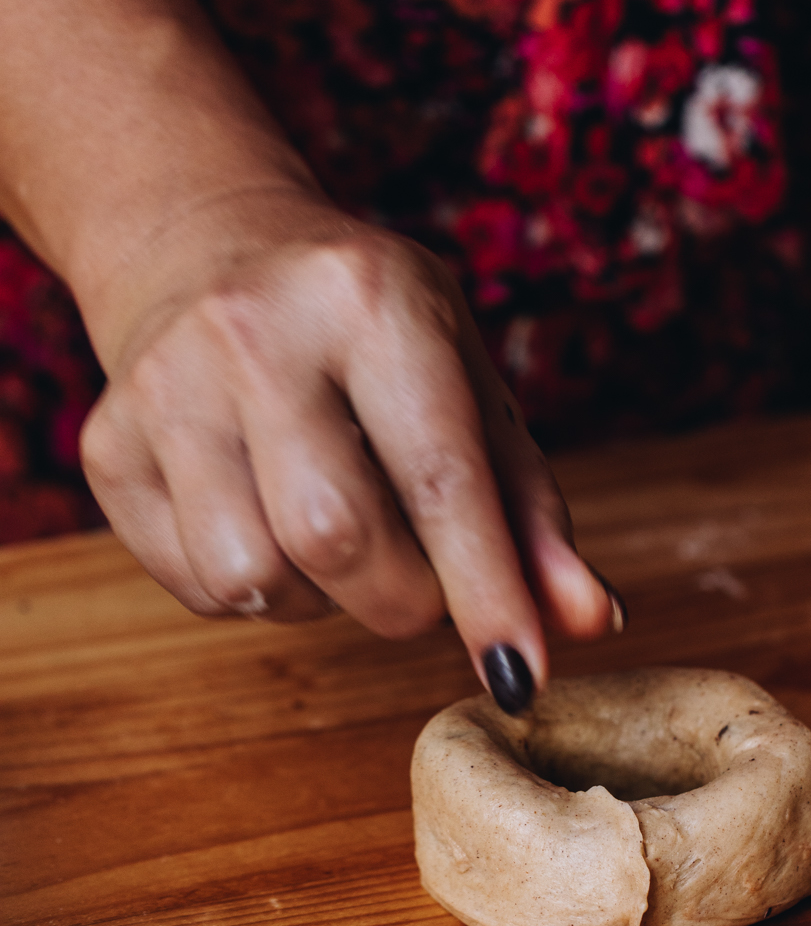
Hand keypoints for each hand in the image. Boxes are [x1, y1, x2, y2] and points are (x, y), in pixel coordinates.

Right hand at [79, 191, 617, 694]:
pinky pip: (198, 588)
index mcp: (370, 298)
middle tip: (425, 582)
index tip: (522, 676)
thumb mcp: (469, 388)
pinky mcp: (106, 445)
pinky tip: (268, 523)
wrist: (209, 249)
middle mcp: (253, 331)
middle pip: (337, 538)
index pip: (439, 476)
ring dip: (322, 600)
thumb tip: (589, 621)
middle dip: (403, 600)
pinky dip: (257, 594)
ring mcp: (164, 386)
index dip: (487, 592)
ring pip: (256, 578)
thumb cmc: (372, 336)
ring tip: (338, 537)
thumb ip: (532, 512)